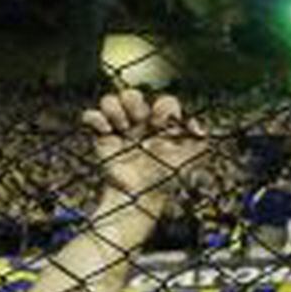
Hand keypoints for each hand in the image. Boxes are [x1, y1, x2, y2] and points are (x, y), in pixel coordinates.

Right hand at [82, 88, 206, 206]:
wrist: (140, 197)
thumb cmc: (165, 179)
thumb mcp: (189, 161)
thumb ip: (200, 142)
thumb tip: (198, 126)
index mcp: (163, 125)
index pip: (164, 102)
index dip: (163, 107)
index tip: (161, 124)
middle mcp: (141, 122)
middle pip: (133, 94)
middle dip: (135, 103)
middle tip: (139, 121)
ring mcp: (120, 128)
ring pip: (111, 100)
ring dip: (115, 109)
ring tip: (122, 127)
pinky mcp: (102, 136)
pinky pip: (91, 115)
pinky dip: (96, 118)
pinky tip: (107, 131)